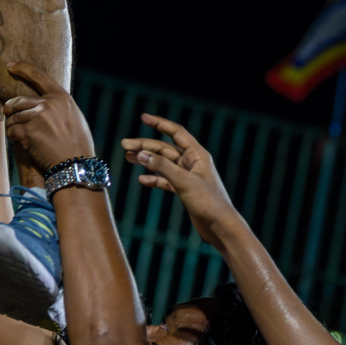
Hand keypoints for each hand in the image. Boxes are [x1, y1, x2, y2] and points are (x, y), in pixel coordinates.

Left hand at [1, 61, 95, 170]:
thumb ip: (58, 106)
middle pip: (18, 101)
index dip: (22, 69)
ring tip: (24, 137)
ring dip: (14, 127)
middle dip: (11, 109)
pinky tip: (23, 143)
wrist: (75, 165)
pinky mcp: (27, 132)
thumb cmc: (78, 145)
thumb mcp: (74, 117)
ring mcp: (36, 117)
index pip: (38, 76)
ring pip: (13, 118)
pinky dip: (14, 137)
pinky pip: (12, 131)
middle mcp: (48, 104)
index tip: (11, 66)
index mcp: (61, 97)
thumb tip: (44, 102)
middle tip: (9, 114)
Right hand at [121, 114, 242, 246]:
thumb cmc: (208, 202)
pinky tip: (142, 179)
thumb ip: (162, 167)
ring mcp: (187, 177)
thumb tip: (141, 154)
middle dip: (145, 146)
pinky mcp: (184, 190)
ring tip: (128, 158)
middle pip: (164, 149)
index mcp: (197, 155)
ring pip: (163, 164)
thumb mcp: (184, 181)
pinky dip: (154, 179)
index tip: (143, 117)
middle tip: (125, 145)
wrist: (220, 227)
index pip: (176, 133)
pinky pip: (165, 180)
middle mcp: (192, 163)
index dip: (160, 124)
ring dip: (146, 160)